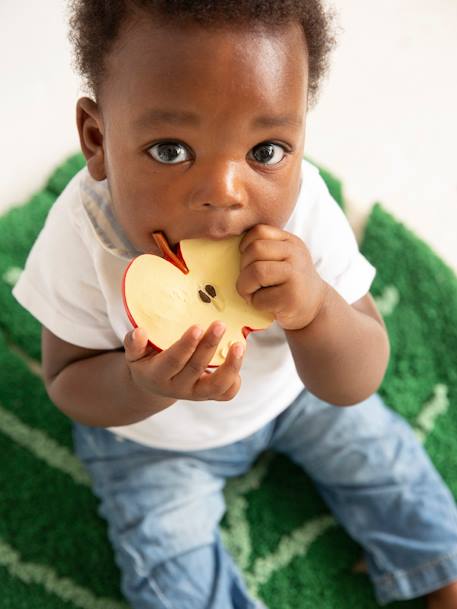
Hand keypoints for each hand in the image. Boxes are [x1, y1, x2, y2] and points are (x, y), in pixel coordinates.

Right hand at [123, 322, 243, 401]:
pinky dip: (235, 380)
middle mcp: (178, 387)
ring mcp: (195, 394)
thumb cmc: (146, 361)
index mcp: (157, 375)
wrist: (154, 385)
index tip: (197, 327)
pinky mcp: (209, 395)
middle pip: (196, 368)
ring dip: (231, 366)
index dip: (186, 346)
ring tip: (239, 345)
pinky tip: (237, 358)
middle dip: (209, 345)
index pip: (173, 361)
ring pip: (216, 386)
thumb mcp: (134, 354)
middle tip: (219, 324)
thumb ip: (133, 344)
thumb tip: (139, 332)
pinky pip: (226, 394)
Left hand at [236, 224, 328, 330]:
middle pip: (256, 250)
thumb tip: (228, 245)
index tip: (248, 261)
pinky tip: (264, 305)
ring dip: (246, 286)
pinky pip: (260, 297)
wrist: (315, 308)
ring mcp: (295, 275)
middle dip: (243, 267)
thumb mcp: (284, 259)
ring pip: (256, 271)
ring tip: (252, 293)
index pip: (259, 231)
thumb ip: (266, 249)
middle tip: (249, 281)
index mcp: (291, 242)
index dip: (245, 245)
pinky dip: (255, 303)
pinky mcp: (291, 298)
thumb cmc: (289, 283)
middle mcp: (296, 254)